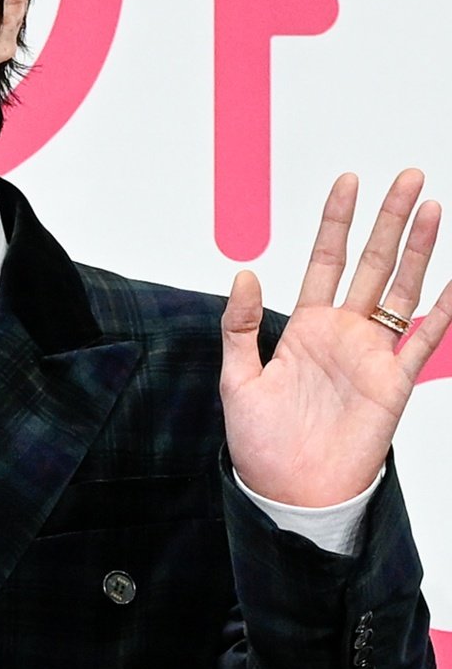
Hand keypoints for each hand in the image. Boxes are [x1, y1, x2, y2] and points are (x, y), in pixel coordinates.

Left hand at [221, 169, 451, 506]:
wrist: (291, 492)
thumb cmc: (262, 444)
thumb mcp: (238, 380)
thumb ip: (240, 327)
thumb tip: (244, 274)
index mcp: (305, 328)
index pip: (326, 260)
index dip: (337, 222)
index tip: (349, 182)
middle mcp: (343, 334)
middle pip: (371, 263)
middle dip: (389, 219)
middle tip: (409, 176)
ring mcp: (372, 355)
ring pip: (402, 289)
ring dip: (418, 249)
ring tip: (432, 207)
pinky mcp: (393, 382)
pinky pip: (424, 340)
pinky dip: (443, 311)